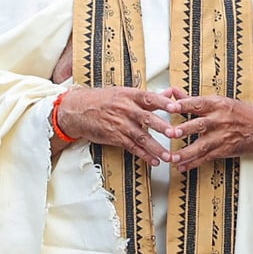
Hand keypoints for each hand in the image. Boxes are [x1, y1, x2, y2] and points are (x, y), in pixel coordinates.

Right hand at [55, 86, 177, 165]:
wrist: (77, 110)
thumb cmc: (102, 100)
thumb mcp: (124, 93)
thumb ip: (148, 96)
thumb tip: (170, 93)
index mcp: (129, 95)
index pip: (149, 97)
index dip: (162, 102)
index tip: (175, 106)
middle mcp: (125, 109)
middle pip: (146, 118)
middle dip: (161, 127)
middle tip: (175, 134)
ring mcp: (119, 124)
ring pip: (140, 137)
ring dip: (155, 148)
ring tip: (168, 156)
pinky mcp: (114, 137)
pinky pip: (131, 147)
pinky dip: (143, 155)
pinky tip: (153, 161)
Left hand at [166, 94, 252, 171]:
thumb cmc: (239, 113)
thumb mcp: (219, 101)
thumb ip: (193, 99)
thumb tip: (173, 92)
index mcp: (218, 104)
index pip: (198, 103)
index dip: (184, 105)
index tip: (171, 106)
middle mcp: (220, 120)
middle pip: (199, 125)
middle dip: (184, 129)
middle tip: (170, 133)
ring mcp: (223, 136)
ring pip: (202, 146)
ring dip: (186, 153)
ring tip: (173, 158)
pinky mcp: (225, 150)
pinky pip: (207, 158)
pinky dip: (194, 163)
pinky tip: (183, 166)